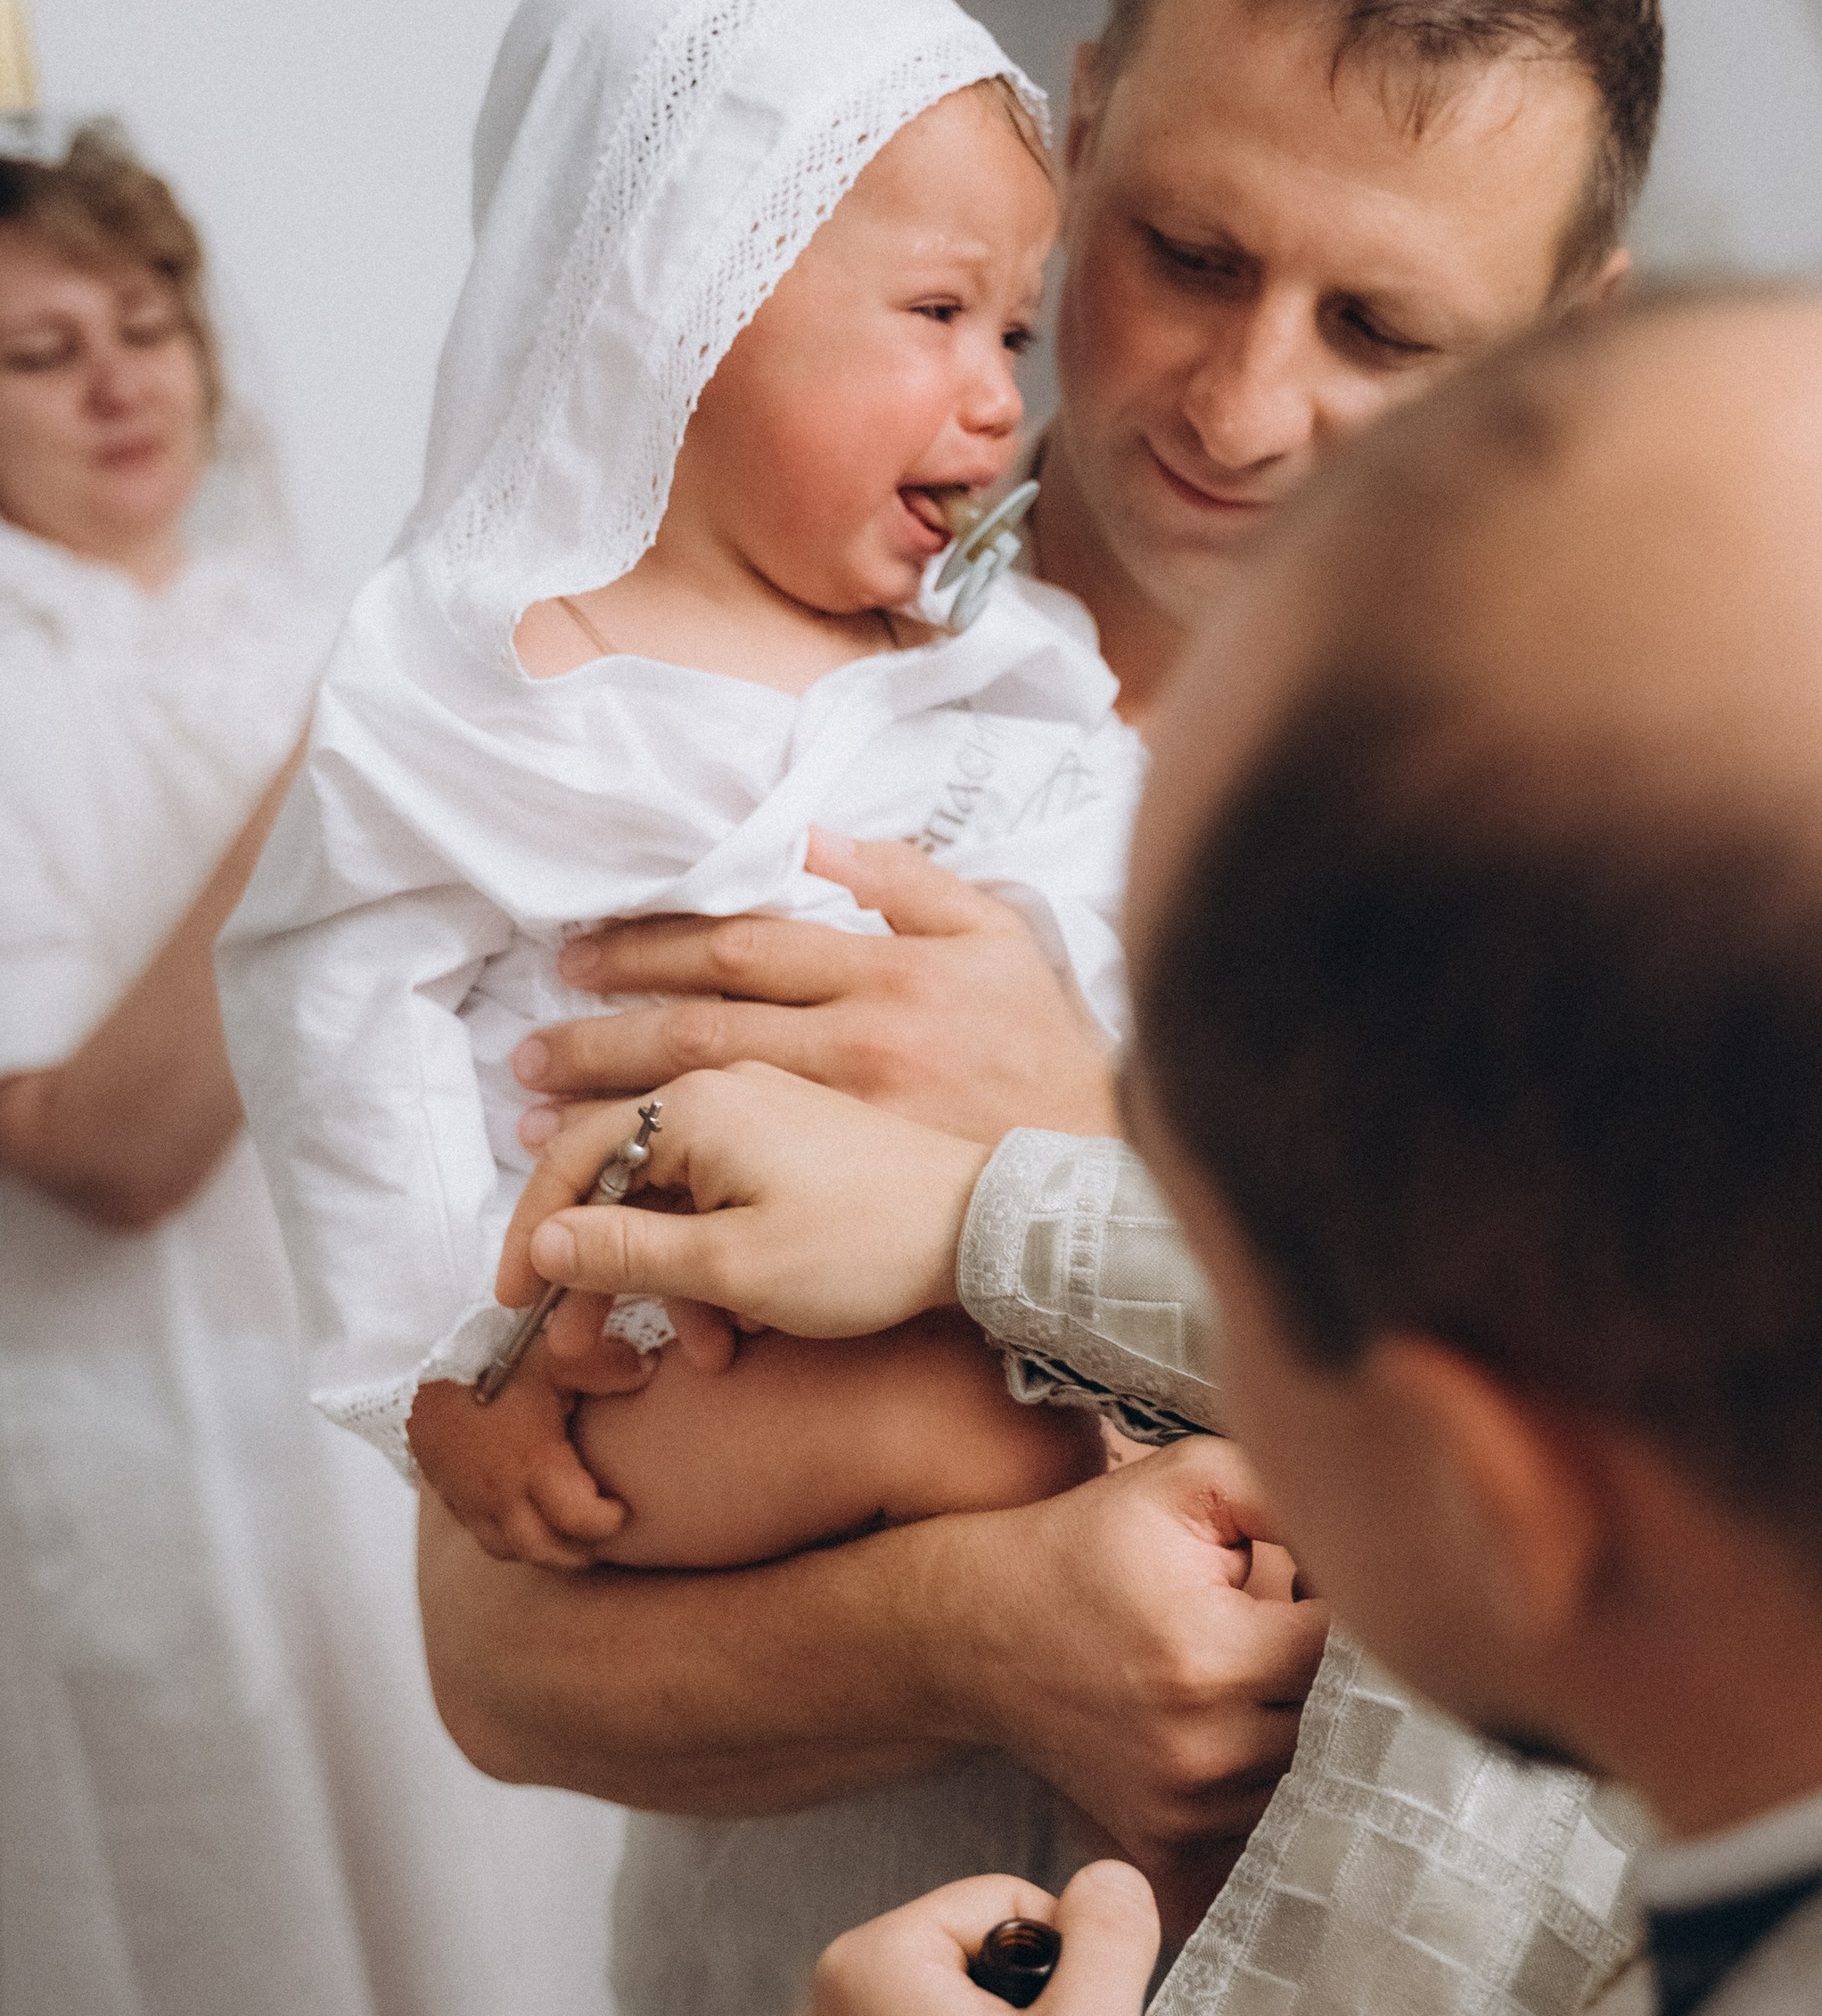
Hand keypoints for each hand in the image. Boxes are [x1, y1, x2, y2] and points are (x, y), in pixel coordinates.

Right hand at [407, 1332, 648, 1569]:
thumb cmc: (485, 1362)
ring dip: (547, 1550)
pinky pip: (485, 1537)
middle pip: (549, 1552)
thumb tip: (650, 1369)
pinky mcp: (452, 1497)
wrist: (409, 1366)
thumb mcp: (550, 1357)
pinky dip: (512, 1539)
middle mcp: (502, 1498)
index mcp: (533, 1469)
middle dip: (583, 1549)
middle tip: (604, 1528)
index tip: (622, 1507)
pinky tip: (528, 1519)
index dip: (609, 1523)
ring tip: (572, 1533)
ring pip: (515, 1551)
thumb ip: (604, 1365)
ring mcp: (472, 1503)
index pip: (580, 1523)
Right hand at [498, 1064, 986, 1339]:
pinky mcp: (797, 1141)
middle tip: (585, 1349)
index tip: (520, 1300)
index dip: (534, 1235)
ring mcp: (764, 1110)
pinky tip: (739, 1324)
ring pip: (672, 1198)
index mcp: (695, 1106)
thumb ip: (625, 1252)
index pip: (573, 1157)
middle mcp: (724, 1091)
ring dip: (666, 1281)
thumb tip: (544, 1242)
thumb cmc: (869, 1248)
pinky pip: (722, 1197)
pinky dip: (714, 1260)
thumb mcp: (732, 1269)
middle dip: (597, 1272)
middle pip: (617, 1178)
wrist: (988, 1233)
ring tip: (696, 1355)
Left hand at [512, 832, 1118, 1145]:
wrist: (1096, 1164)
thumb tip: (814, 838)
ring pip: (705, 1096)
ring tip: (539, 1113)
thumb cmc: (1045, 1051)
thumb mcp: (996, 936)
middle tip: (530, 1051)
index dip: (649, 948)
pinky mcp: (849, 1177)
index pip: (739, 946)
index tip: (580, 955)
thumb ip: (906, 879)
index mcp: (886, 968)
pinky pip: (740, 1167)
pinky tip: (612, 1172)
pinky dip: (665, 1165)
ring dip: (612, 1101)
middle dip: (603, 1033)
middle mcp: (859, 1037)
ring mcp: (849, 1113)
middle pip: (701, 1022)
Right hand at [950, 1439, 1326, 1922]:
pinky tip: (1217, 1728)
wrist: (978, 1634)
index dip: (1328, 1603)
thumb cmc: (1090, 1547)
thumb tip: (1367, 1528)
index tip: (1290, 1583)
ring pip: (1301, 1770)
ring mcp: (1181, 1807)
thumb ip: (1288, 1490)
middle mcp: (1200, 1749)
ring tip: (1228, 1673)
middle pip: (1331, 1715)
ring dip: (1287, 1725)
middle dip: (1309, 1668)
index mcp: (1213, 1658)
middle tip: (1256, 1626)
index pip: (1344, 1644)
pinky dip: (1252, 1779)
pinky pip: (1254, 1821)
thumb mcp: (1187, 1480)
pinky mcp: (1164, 1840)